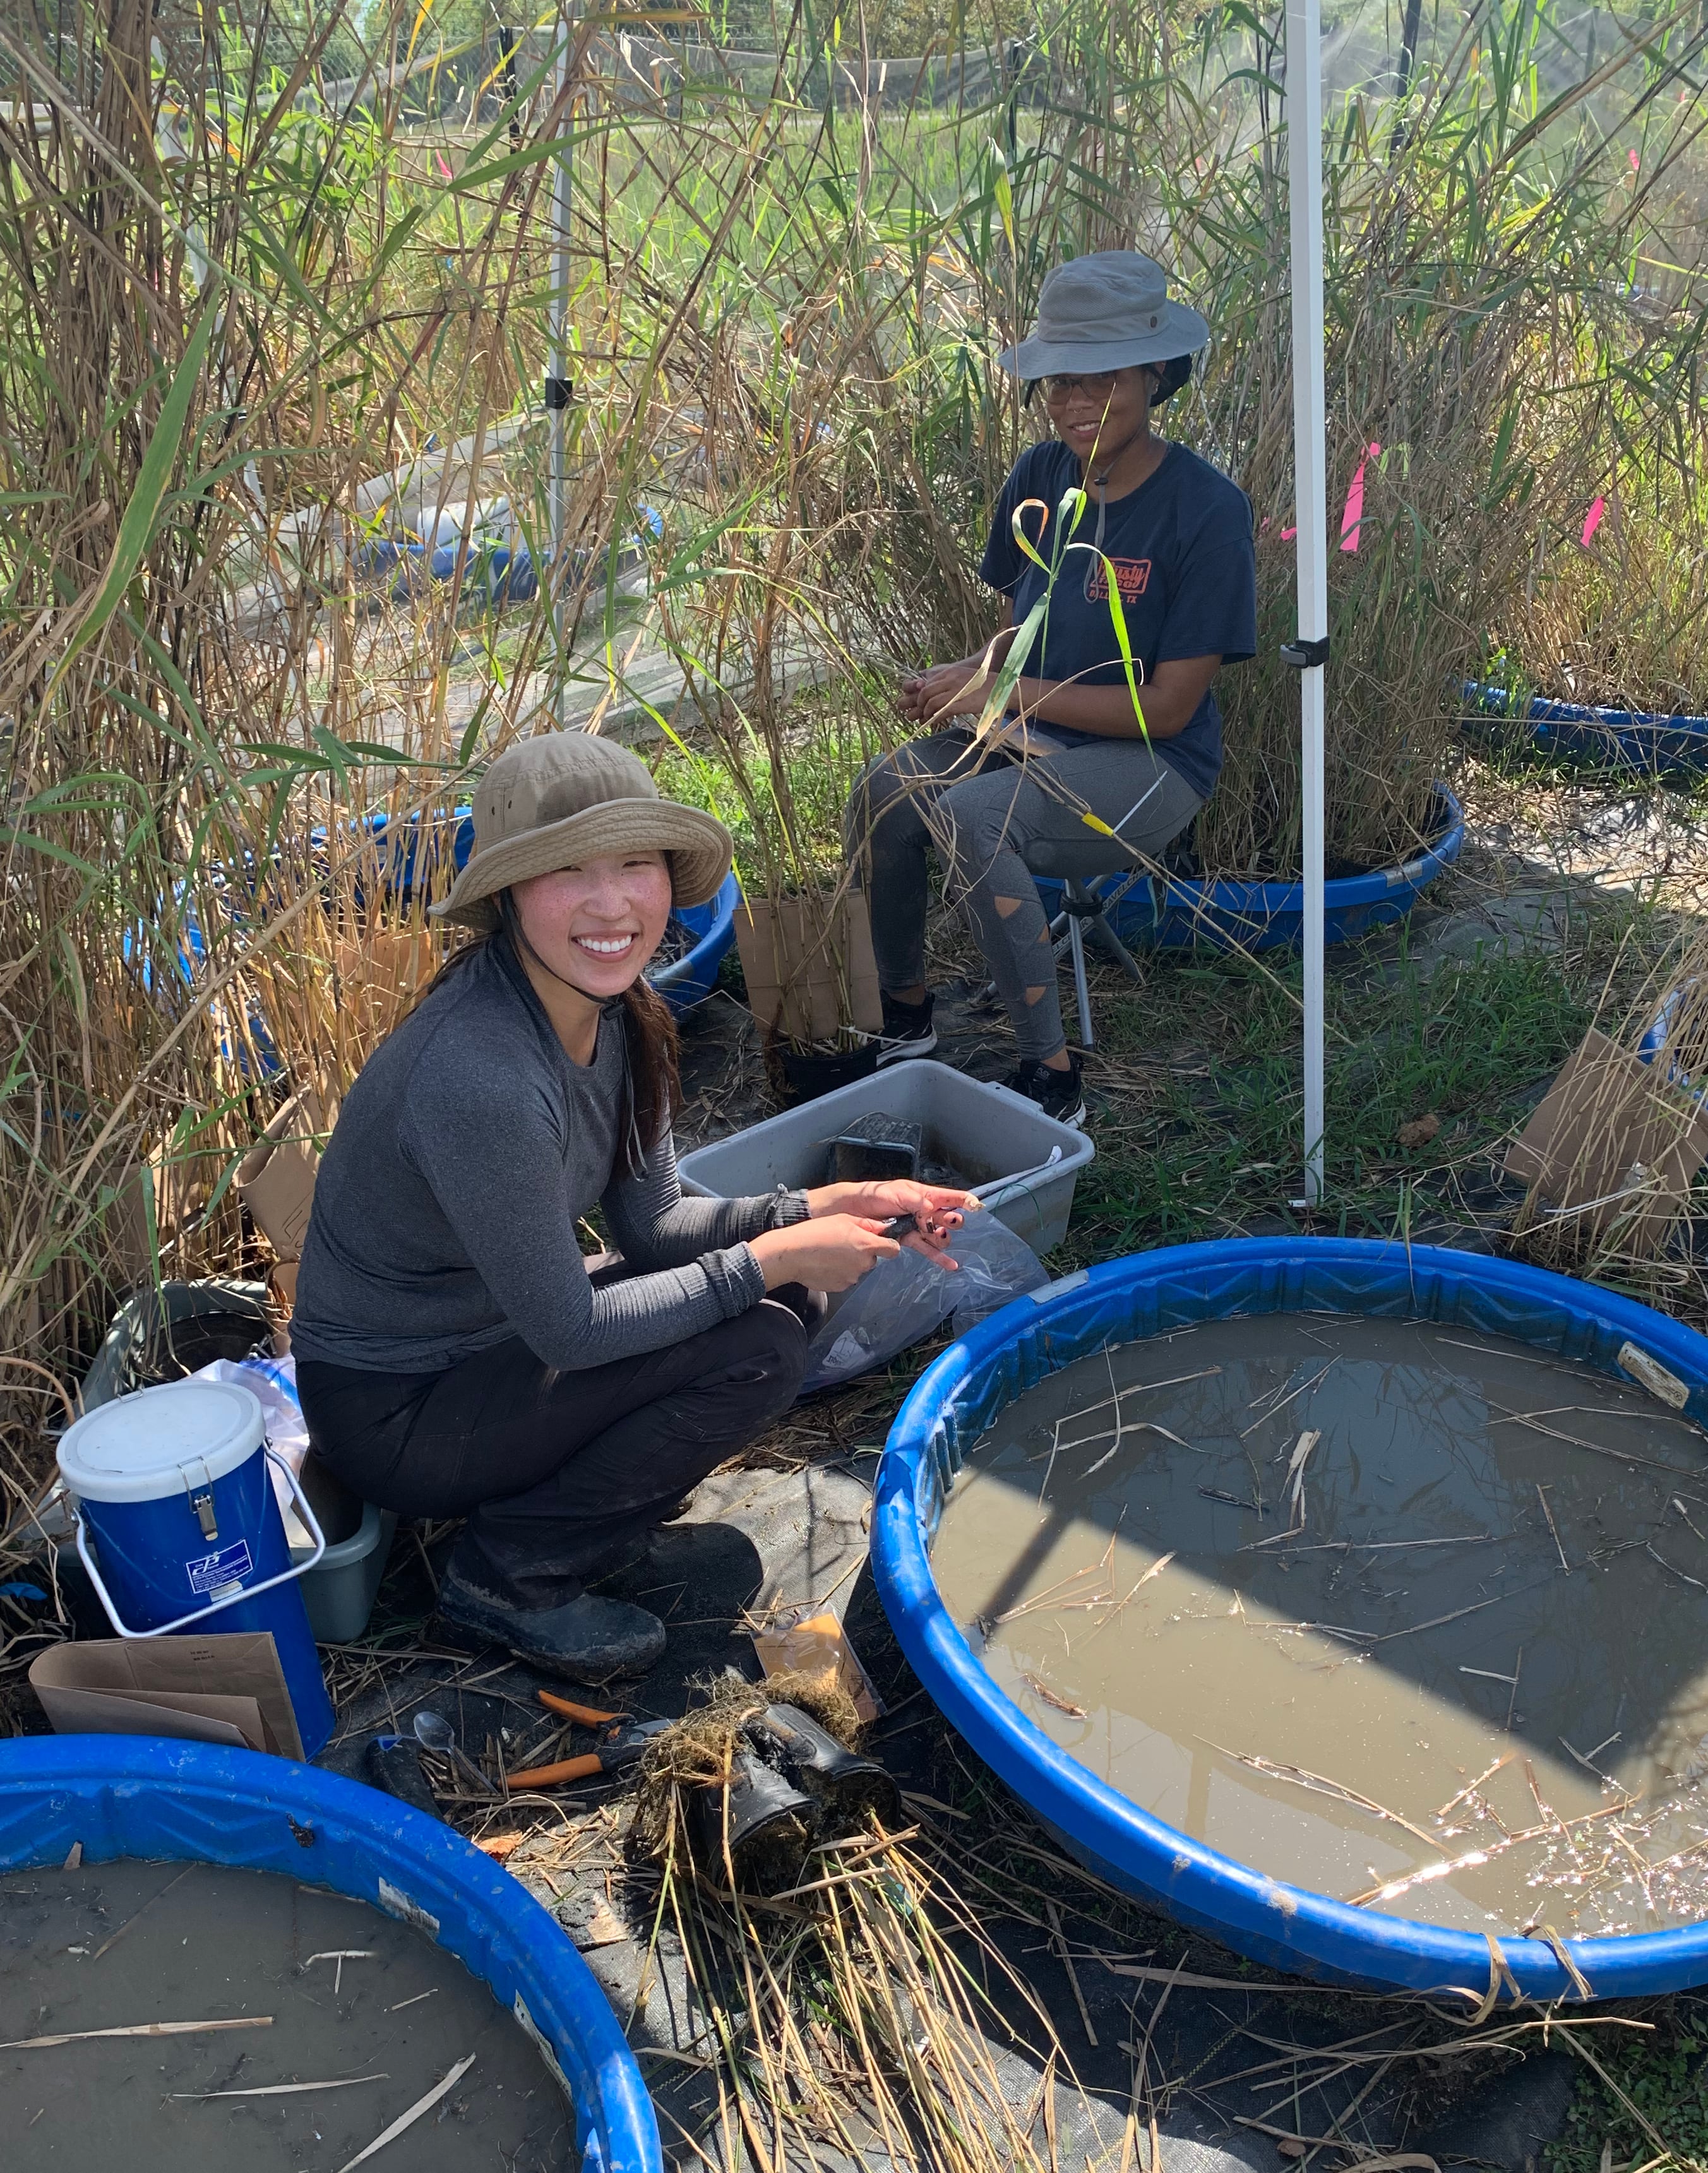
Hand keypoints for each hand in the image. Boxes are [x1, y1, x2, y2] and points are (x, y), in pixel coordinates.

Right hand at [748, 1214, 901, 1293]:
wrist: (792, 1254)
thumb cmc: (815, 1232)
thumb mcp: (843, 1219)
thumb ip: (867, 1225)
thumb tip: (883, 1228)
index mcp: (866, 1245)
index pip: (893, 1249)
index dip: (888, 1245)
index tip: (881, 1242)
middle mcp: (863, 1263)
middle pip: (872, 1258)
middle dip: (863, 1252)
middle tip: (844, 1244)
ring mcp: (852, 1277)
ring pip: (858, 1269)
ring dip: (850, 1263)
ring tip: (831, 1253)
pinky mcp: (841, 1287)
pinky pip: (846, 1278)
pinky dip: (839, 1272)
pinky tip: (825, 1264)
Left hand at [805, 1179, 977, 1268]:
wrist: (849, 1211)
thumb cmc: (872, 1196)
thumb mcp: (894, 1193)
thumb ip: (915, 1200)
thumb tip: (932, 1209)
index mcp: (921, 1193)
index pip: (947, 1196)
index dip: (963, 1200)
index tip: (977, 1206)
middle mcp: (922, 1209)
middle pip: (946, 1217)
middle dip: (952, 1221)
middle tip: (950, 1224)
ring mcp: (915, 1225)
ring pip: (937, 1234)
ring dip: (942, 1239)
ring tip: (940, 1240)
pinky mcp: (906, 1239)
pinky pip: (925, 1248)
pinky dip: (938, 1257)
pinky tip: (950, 1265)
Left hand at [896, 659, 998, 729]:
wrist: (1002, 688)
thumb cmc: (986, 685)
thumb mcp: (965, 678)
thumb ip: (952, 683)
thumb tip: (941, 692)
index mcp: (951, 672)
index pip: (928, 682)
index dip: (922, 694)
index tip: (922, 703)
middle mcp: (950, 679)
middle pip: (925, 692)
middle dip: (920, 704)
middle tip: (921, 712)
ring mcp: (955, 691)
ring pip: (931, 702)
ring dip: (926, 713)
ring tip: (927, 718)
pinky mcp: (961, 703)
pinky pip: (941, 711)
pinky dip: (935, 718)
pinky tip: (935, 722)